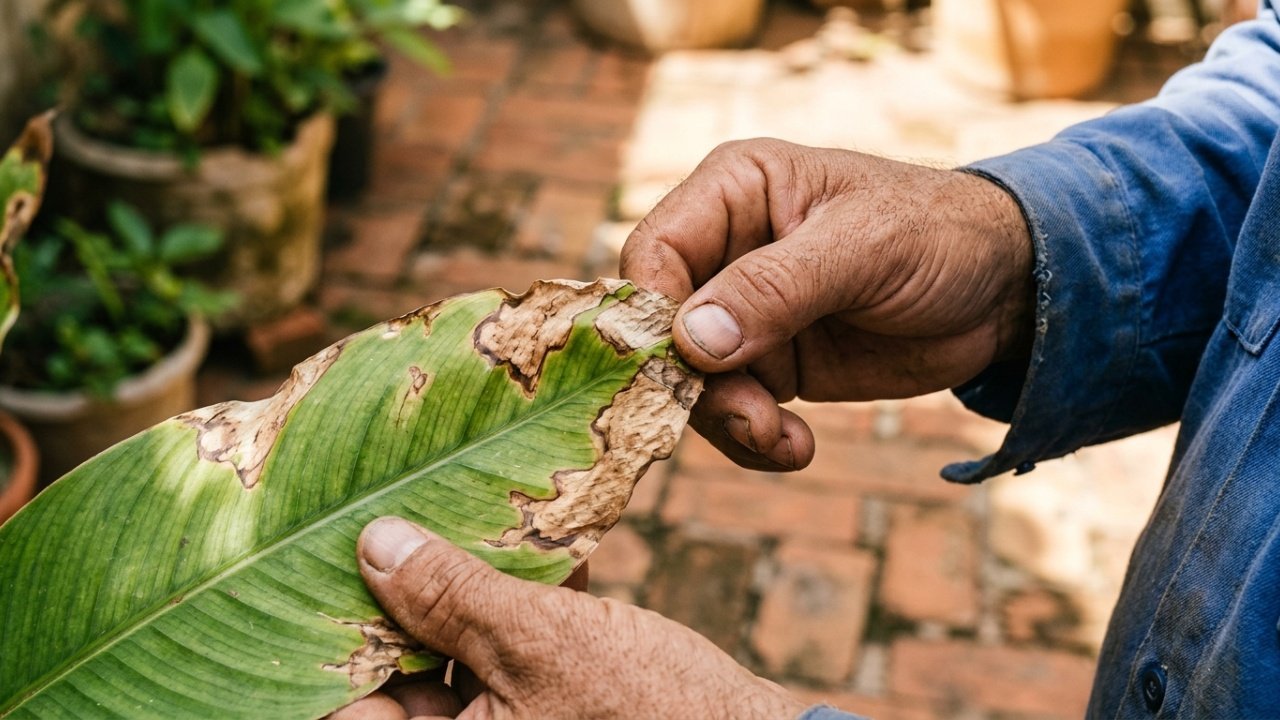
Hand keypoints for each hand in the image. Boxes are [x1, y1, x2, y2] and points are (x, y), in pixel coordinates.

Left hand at [332, 517, 804, 719]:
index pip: (346, 707)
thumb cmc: (655, 716)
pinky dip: (516, 613)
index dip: (322, 633)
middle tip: (388, 516)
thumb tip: (372, 542)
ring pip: (454, 662)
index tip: (316, 559)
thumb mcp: (543, 642)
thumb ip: (452, 596)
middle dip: (400, 596)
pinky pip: (507, 665)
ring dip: (463, 593)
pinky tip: (536, 551)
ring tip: (462, 514)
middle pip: (398, 675)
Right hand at [620, 138, 1033, 470]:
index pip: (655, 251)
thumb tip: (690, 340)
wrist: (1005, 290)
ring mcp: (743, 311)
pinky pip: (732, 409)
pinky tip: (795, 449)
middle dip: (695, 384)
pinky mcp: (770, 361)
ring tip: (783, 442)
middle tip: (750, 421)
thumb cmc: (940, 233)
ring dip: (727, 421)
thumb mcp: (863, 247)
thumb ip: (775, 286)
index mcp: (733, 190)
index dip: (652, 314)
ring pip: (691, 379)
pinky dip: (752, 438)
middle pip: (662, 327)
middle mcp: (725, 249)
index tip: (684, 366)